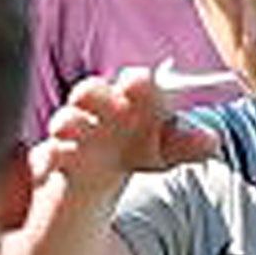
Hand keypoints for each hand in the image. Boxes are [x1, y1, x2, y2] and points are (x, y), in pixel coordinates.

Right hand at [30, 68, 219, 195]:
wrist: (98, 168)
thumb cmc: (136, 145)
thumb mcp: (164, 148)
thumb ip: (187, 145)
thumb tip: (212, 141)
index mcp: (130, 101)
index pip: (135, 85)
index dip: (137, 85)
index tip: (138, 85)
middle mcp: (99, 111)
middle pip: (91, 92)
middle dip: (91, 93)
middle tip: (89, 94)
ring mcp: (73, 134)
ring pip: (65, 121)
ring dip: (66, 122)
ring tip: (64, 127)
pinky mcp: (52, 158)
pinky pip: (43, 156)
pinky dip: (43, 161)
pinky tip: (45, 169)